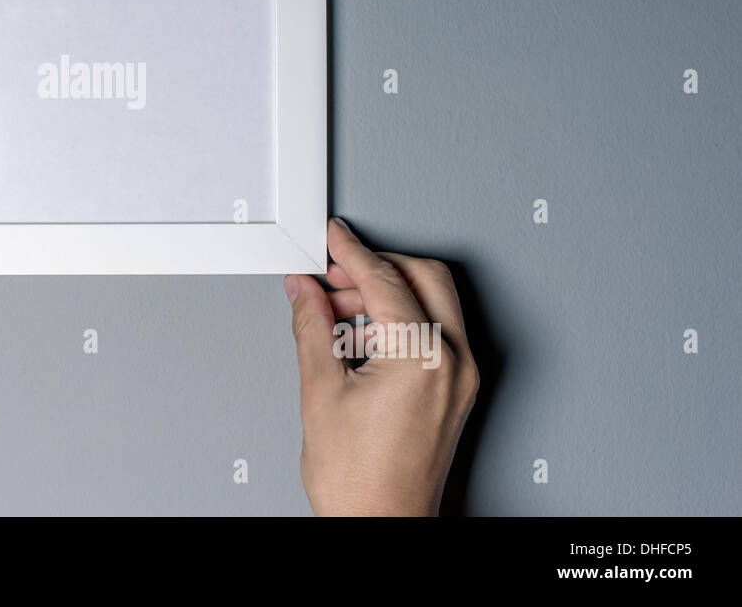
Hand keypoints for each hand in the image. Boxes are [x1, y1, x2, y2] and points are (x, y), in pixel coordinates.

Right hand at [285, 217, 478, 515]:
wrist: (383, 528)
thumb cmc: (360, 482)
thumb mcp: (321, 392)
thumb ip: (312, 328)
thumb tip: (304, 292)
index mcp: (422, 358)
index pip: (385, 281)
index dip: (351, 253)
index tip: (332, 238)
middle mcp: (453, 363)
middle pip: (423, 277)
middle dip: (374, 267)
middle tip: (330, 274)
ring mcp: (461, 378)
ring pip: (434, 302)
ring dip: (387, 293)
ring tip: (336, 310)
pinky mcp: (456, 392)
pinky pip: (436, 333)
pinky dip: (401, 320)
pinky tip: (359, 335)